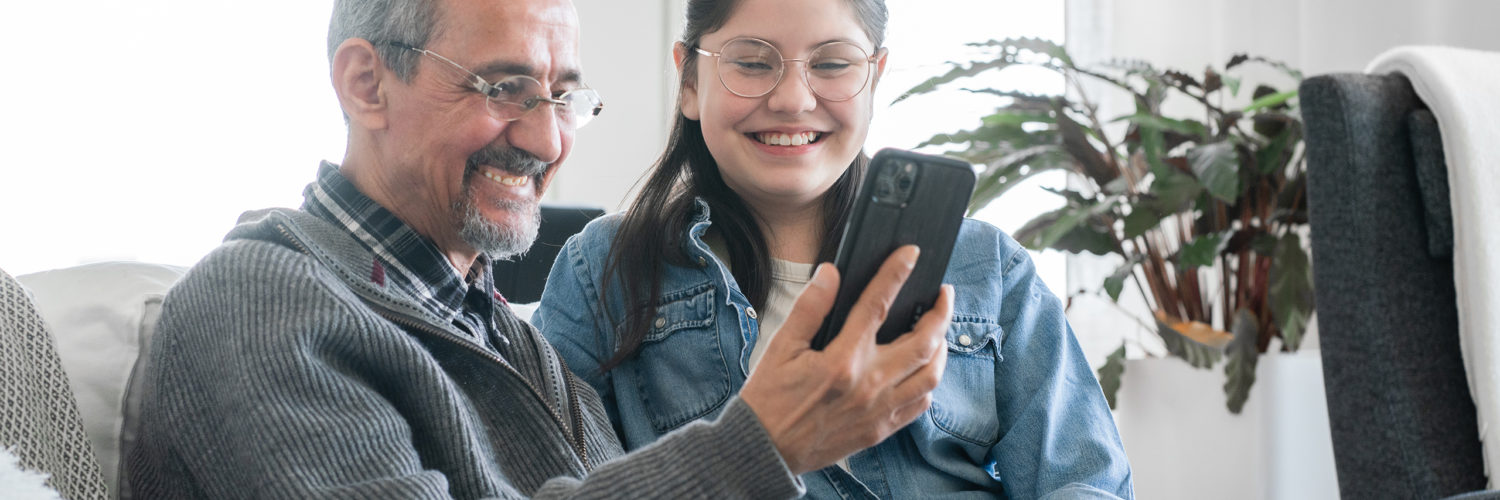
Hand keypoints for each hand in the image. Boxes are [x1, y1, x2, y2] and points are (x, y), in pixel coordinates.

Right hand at [740, 245, 952, 473]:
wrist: (766, 451)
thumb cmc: (769, 399)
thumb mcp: (780, 347)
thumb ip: (810, 308)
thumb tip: (831, 273)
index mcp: (842, 359)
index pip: (878, 305)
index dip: (896, 273)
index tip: (911, 254)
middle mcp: (869, 384)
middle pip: (923, 341)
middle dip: (940, 312)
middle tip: (943, 293)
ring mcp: (879, 409)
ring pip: (930, 374)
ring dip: (942, 347)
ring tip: (939, 330)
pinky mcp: (880, 429)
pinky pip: (920, 404)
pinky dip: (929, 382)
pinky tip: (924, 370)